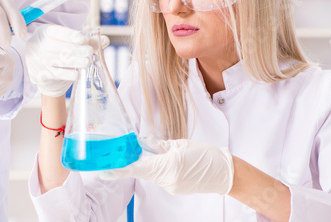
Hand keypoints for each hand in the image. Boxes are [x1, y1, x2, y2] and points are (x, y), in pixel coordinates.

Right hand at [26, 25, 108, 97]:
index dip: (69, 35)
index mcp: (45, 32)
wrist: (40, 68)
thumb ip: (86, 39)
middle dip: (77, 50)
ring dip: (76, 62)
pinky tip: (78, 73)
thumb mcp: (66, 39)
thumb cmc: (58, 49)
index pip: (57, 32)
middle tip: (89, 52)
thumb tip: (105, 40)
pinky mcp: (41, 74)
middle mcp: (40, 45)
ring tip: (86, 62)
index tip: (81, 38)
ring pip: (61, 61)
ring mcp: (39, 60)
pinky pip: (59, 75)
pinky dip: (70, 74)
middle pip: (61, 47)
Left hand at [101, 138, 233, 194]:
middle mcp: (168, 180)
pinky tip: (159, 161)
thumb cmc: (205, 155)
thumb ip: (157, 145)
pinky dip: (155, 169)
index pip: (138, 168)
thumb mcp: (180, 144)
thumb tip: (141, 142)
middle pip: (142, 172)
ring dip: (144, 165)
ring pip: (150, 175)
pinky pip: (159, 178)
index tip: (105, 170)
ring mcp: (171, 186)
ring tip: (143, 153)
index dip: (120, 169)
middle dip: (131, 164)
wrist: (225, 173)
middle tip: (119, 156)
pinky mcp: (175, 188)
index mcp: (168, 166)